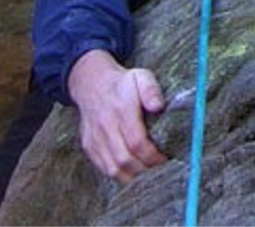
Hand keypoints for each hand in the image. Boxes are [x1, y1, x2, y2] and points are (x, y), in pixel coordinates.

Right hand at [67, 50, 167, 183]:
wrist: (91, 84)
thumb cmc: (123, 83)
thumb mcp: (141, 77)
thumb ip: (151, 90)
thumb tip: (158, 106)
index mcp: (121, 110)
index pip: (137, 142)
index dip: (152, 156)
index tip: (165, 159)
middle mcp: (105, 126)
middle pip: (125, 159)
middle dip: (145, 169)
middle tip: (161, 170)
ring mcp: (95, 139)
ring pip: (113, 168)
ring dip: (133, 177)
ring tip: (149, 174)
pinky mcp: (89, 147)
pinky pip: (104, 168)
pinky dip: (120, 175)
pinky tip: (134, 173)